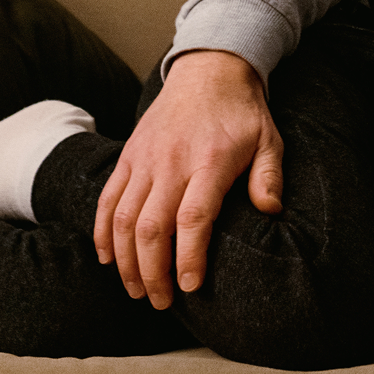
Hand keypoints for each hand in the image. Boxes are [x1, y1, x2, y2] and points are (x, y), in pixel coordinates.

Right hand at [94, 49, 282, 308]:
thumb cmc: (242, 113)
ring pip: (123, 219)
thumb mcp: (269, 140)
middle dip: (152, 272)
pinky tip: (109, 260)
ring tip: (137, 291)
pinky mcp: (128, 157)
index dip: (189, 257)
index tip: (191, 288)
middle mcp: (171, 163)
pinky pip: (107, 199)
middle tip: (162, 303)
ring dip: (126, 261)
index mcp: (210, 162)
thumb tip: (271, 212)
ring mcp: (144, 160)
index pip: (193, 218)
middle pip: (151, 228)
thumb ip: (269, 177)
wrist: (208, 70)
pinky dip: (102, 233)